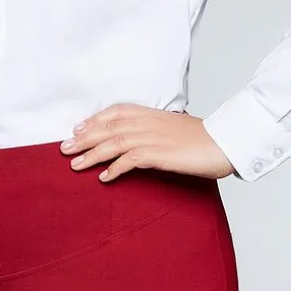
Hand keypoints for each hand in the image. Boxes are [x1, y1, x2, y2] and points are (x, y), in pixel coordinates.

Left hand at [59, 104, 235, 180]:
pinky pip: (130, 160)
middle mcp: (149, 123)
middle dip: (84, 138)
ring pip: (113, 143)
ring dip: (91, 154)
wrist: (226, 142)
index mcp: (152, 114)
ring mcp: (153, 137)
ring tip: (74, 165)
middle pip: (108, 127)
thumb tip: (140, 143)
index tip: (77, 129)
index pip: (116, 112)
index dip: (94, 120)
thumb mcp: (175, 128)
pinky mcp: (160, 154)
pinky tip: (104, 177)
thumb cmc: (203, 139)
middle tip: (64, 149)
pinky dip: (114, 168)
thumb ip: (155, 130)